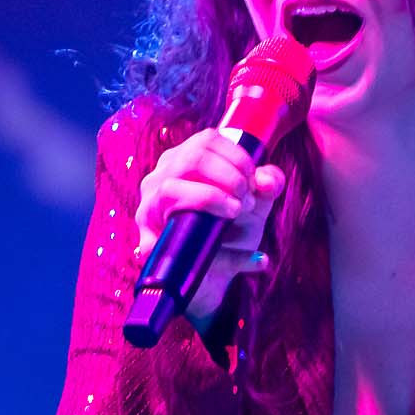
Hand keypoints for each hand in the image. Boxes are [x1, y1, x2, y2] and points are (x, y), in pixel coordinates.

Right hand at [134, 128, 286, 324]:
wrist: (214, 274)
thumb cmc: (231, 231)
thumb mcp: (256, 203)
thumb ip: (267, 185)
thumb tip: (266, 181)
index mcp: (184, 162)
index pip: (207, 141)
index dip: (238, 158)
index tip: (255, 182)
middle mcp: (161, 179)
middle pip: (191, 159)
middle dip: (229, 177)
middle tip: (247, 201)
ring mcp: (149, 209)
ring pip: (171, 189)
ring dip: (212, 199)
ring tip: (236, 213)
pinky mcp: (147, 243)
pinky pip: (174, 241)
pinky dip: (221, 254)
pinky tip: (251, 259)